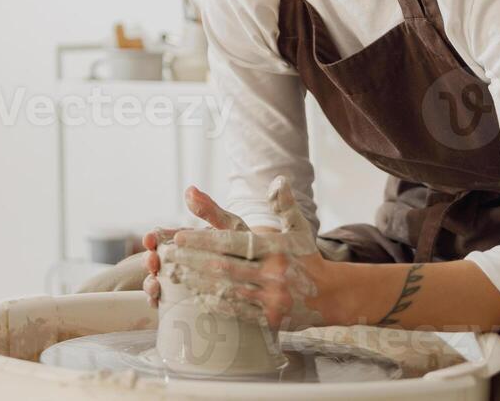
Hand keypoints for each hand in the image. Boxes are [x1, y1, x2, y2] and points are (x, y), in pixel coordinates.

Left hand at [157, 177, 328, 330]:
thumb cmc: (306, 256)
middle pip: (223, 267)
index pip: (231, 242)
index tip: (178, 236)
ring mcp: (273, 299)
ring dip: (196, 283)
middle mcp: (273, 273)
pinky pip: (237, 312)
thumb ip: (283, 204)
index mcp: (274, 248)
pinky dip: (214, 305)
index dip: (202, 239)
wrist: (332, 295)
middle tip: (167, 256)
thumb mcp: (297, 227)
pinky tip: (195, 298)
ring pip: (226, 290)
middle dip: (191, 261)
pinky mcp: (271, 319)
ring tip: (173, 275)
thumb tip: (278, 179)